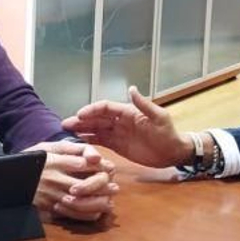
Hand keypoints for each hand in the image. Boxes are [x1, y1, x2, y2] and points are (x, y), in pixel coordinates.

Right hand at [25, 140, 117, 221]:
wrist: (8, 179)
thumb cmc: (33, 159)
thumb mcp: (48, 147)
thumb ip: (71, 147)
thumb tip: (93, 153)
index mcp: (54, 162)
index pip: (82, 164)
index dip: (99, 166)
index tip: (110, 168)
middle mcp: (54, 180)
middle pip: (84, 185)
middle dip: (103, 187)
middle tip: (115, 187)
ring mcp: (51, 196)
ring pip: (79, 203)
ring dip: (97, 204)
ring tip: (109, 202)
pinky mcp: (49, 208)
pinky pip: (71, 215)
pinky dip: (86, 215)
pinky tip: (96, 212)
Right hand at [61, 86, 191, 168]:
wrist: (173, 152)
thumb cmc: (168, 134)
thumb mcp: (159, 118)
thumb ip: (144, 104)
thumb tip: (131, 89)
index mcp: (128, 112)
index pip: (106, 107)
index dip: (92, 110)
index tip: (80, 115)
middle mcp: (120, 121)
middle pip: (97, 118)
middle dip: (82, 120)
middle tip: (66, 123)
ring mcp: (117, 133)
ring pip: (96, 129)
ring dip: (82, 130)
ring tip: (67, 132)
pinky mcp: (117, 145)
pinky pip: (100, 141)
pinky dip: (89, 141)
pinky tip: (78, 143)